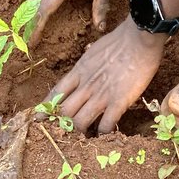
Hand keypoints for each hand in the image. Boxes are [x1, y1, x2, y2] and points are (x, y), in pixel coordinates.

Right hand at [28, 0, 114, 45]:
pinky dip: (36, 0)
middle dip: (26, 22)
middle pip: (34, 4)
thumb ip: (101, 5)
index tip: (30, 42)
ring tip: (25, 25)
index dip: (36, 28)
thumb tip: (99, 26)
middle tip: (22, 38)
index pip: (44, 10)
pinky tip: (40, 5)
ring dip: (29, 11)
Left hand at [47, 18, 166, 133]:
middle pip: (64, 112)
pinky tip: (105, 136)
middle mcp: (86, 86)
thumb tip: (85, 69)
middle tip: (65, 133)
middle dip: (61, 125)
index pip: (56, 93)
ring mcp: (101, 95)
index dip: (46, 108)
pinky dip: (103, 134)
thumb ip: (87, 65)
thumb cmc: (120, 41)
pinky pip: (105, 125)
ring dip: (80, 133)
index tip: (39, 118)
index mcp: (79, 72)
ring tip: (83, 139)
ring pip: (80, 123)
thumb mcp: (94, 51)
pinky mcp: (118, 102)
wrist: (139, 38)